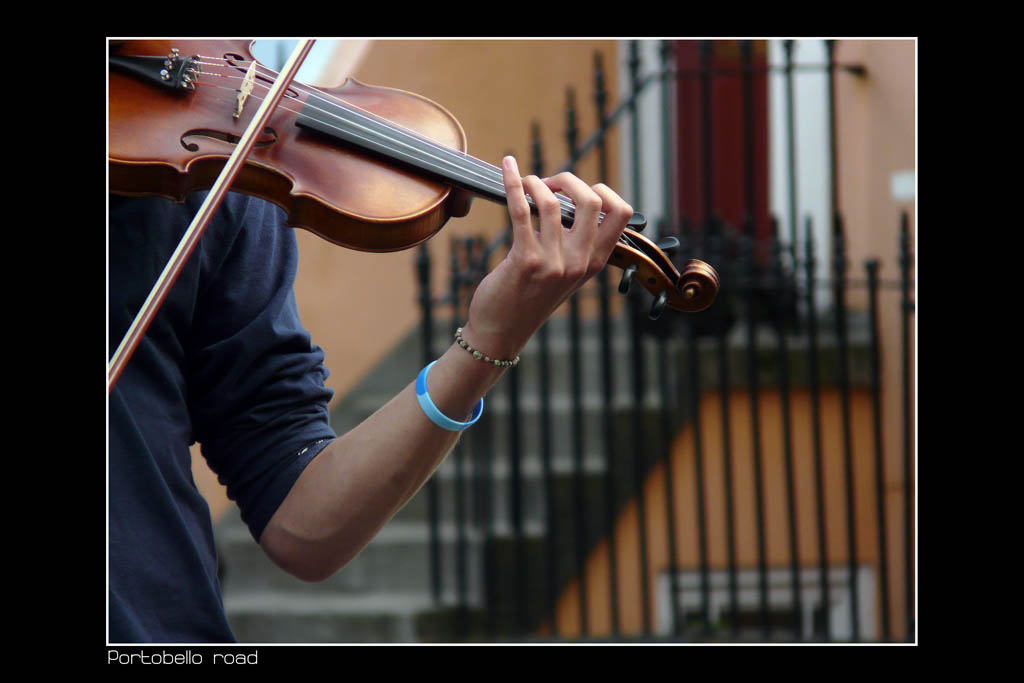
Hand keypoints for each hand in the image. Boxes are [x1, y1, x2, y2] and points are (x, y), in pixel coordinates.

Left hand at [462, 156, 632, 358]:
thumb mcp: (563, 275)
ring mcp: (553, 262)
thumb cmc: (528, 299)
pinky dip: (512, 183)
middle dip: (569, 179)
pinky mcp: (525, 260)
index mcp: (594, 263)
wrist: (501, 332)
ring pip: (553, 202)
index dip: (602, 191)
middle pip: (592, 200)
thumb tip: (567, 202)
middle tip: (547, 183)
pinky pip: (521, 210)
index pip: (621, 214)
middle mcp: (579, 262)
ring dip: (536, 183)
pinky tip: (507, 168)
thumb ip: (573, 245)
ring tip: (524, 183)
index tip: (576, 192)